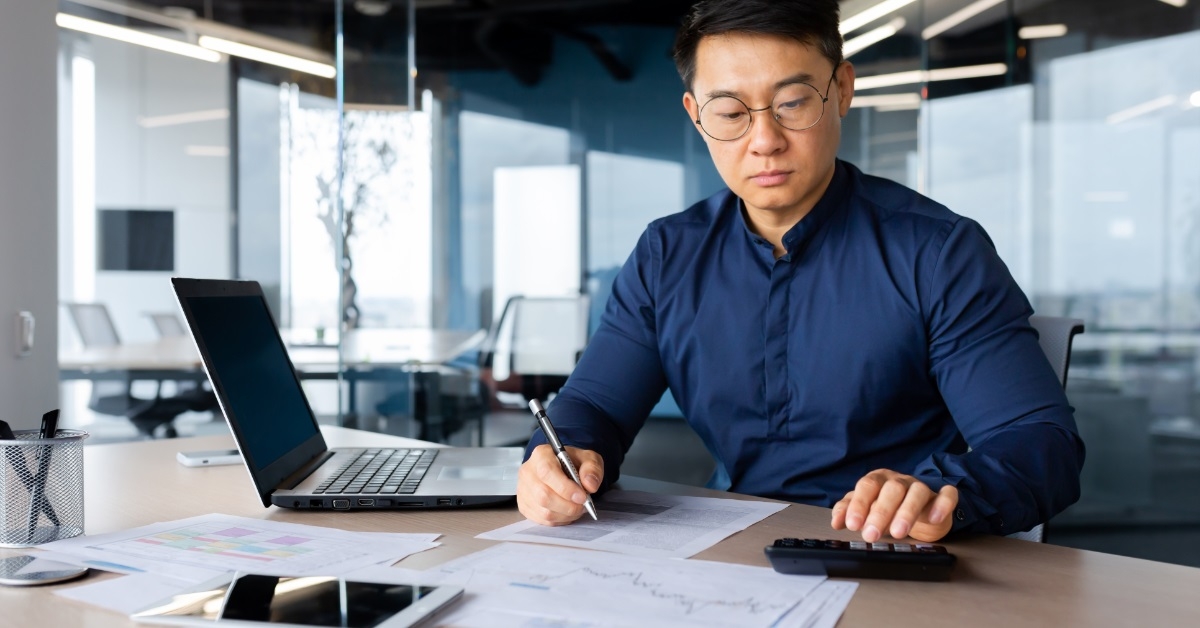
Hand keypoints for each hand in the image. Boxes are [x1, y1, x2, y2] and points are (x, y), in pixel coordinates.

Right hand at [517, 444, 602, 525]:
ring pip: (543, 511)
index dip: (565, 488)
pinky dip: (559, 520)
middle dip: (568, 506)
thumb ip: (592, 469)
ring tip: (577, 508)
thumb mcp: (589, 459)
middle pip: (543, 495)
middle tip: (583, 505)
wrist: (564, 469)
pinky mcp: (524, 505)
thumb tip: (590, 485)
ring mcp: (523, 490)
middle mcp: (528, 471)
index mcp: (541, 454)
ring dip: (565, 514)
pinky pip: (541, 519)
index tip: (582, 496)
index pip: (547, 472)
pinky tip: (567, 512)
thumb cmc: (574, 463)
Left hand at [830, 469, 957, 542]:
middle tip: (871, 534)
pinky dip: (942, 505)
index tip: (852, 525)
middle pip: (891, 490)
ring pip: (917, 492)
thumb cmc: (889, 508)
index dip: (859, 504)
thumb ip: (850, 511)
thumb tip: (837, 521)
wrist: (921, 510)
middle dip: (880, 512)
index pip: (867, 486)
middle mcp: (899, 481)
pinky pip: (947, 495)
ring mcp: (922, 487)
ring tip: (898, 532)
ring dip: (907, 512)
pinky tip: (934, 518)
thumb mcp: (866, 509)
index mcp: (879, 480)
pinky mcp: (941, 497)